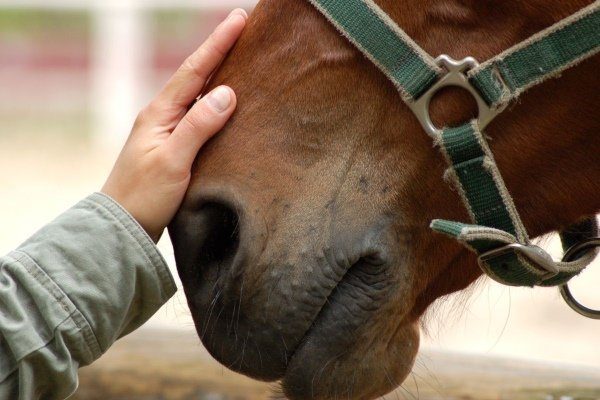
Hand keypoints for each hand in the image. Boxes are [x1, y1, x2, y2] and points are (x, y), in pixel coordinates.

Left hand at [102, 8, 246, 241]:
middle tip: (242, 28)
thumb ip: (199, 126)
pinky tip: (229, 104)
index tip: (238, 19)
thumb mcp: (173, 161)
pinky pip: (200, 117)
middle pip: (196, 76)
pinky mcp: (175, 148)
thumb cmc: (144, 196)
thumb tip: (227, 92)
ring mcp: (168, 132)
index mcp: (159, 114)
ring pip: (199, 96)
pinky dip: (216, 104)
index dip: (217, 44)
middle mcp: (163, 117)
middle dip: (219, 51)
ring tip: (242, 58)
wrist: (122, 228)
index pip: (194, 71)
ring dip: (219, 74)